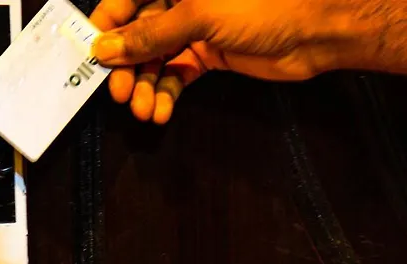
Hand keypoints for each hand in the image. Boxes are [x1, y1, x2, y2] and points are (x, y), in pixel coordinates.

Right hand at [90, 0, 363, 122]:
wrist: (314, 29)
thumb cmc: (260, 5)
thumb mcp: (198, 15)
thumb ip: (150, 34)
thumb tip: (105, 49)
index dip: (107, 26)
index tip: (92, 56)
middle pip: (138, 32)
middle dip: (128, 66)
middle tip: (120, 94)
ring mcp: (195, 26)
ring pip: (157, 57)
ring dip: (147, 86)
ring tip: (144, 111)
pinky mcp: (209, 53)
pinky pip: (178, 73)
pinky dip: (168, 92)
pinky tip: (162, 111)